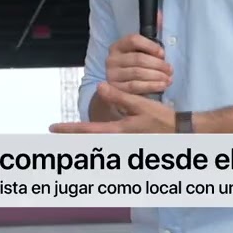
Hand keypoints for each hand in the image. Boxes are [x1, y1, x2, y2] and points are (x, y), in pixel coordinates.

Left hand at [49, 83, 176, 133]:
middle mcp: (117, 142)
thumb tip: (100, 87)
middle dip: (71, 137)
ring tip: (68, 135)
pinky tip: (91, 138)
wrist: (179, 133)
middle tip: (55, 133)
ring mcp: (122, 145)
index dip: (68, 129)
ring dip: (81, 140)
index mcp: (117, 131)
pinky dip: (95, 141)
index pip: (87, 131)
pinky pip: (107, 145)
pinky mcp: (127, 146)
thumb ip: (119, 97)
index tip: (53, 128)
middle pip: (88, 141)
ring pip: (96, 145)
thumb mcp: (140, 104)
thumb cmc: (161, 119)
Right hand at [105, 31, 171, 95]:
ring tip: (168, 79)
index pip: (133, 40)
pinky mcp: (115, 89)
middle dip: (158, 65)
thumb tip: (160, 15)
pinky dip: (151, 86)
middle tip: (170, 69)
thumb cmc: (134, 67)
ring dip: (157, 76)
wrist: (117, 90)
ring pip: (138, 73)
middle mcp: (112, 59)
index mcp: (118, 46)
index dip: (150, 45)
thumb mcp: (140, 51)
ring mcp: (112, 75)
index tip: (163, 53)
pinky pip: (135, 87)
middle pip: (138, 58)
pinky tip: (162, 86)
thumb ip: (150, 34)